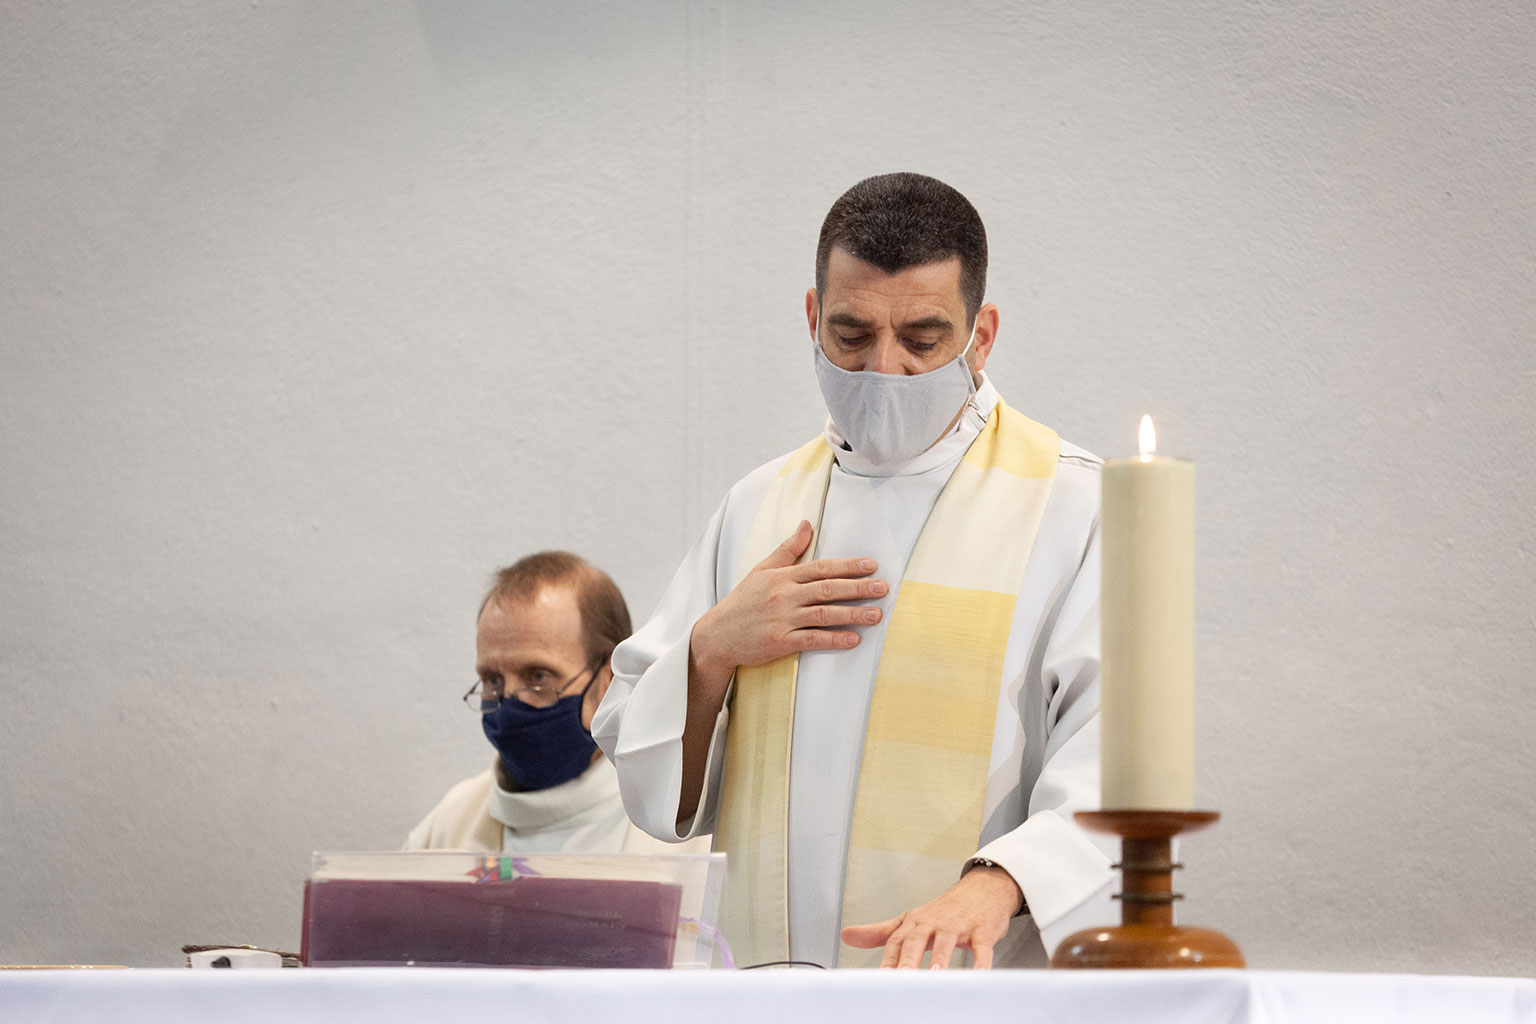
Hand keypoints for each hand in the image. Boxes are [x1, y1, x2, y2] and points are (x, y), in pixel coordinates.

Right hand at [689, 520, 886, 690]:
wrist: (717, 635)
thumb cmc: (742, 602)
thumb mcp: (762, 570)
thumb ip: (788, 549)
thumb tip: (807, 525)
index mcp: (782, 576)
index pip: (821, 567)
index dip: (848, 566)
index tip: (871, 565)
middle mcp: (784, 595)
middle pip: (827, 588)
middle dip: (858, 588)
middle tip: (882, 588)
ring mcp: (783, 619)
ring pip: (824, 613)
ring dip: (852, 614)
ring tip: (876, 615)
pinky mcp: (780, 642)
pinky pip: (812, 639)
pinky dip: (834, 639)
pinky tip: (853, 639)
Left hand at [840, 865, 1022, 969]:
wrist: (981, 890)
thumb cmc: (944, 910)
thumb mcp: (910, 919)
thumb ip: (880, 932)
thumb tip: (847, 935)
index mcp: (914, 923)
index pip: (897, 941)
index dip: (888, 959)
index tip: (880, 978)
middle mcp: (933, 922)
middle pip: (918, 939)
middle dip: (910, 958)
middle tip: (904, 976)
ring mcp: (958, 925)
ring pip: (947, 941)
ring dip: (941, 958)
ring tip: (936, 976)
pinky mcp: (981, 929)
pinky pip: (981, 945)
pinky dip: (981, 959)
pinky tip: (979, 973)